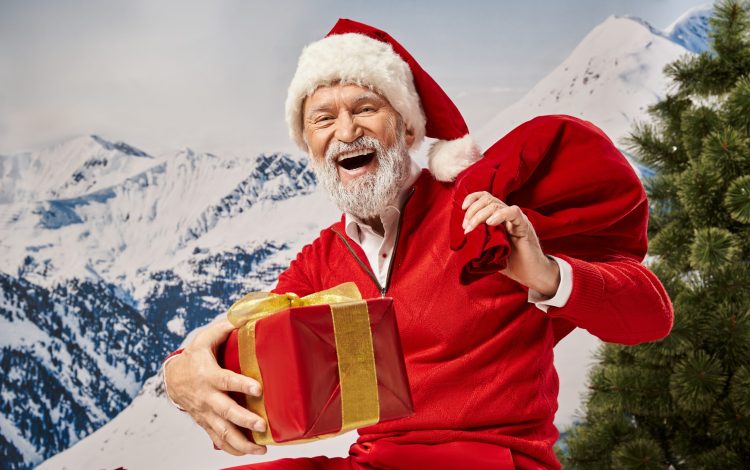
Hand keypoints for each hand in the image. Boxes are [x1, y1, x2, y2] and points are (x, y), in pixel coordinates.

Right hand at [164, 318, 267, 455]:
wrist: (173, 378)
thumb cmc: (195, 357)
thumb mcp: (206, 339)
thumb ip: (224, 329)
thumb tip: (244, 317)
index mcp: (208, 375)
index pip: (226, 381)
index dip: (242, 385)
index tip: (259, 389)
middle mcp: (207, 397)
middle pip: (225, 412)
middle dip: (244, 420)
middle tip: (262, 425)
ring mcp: (206, 413)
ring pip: (222, 432)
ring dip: (242, 442)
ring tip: (261, 448)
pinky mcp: (206, 423)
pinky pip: (218, 440)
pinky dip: (232, 449)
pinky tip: (249, 453)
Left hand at [462, 191, 559, 295]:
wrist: (530, 274)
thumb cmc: (510, 263)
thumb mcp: (488, 251)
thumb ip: (478, 242)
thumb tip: (461, 242)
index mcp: (498, 217)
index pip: (485, 197)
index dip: (472, 199)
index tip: (463, 210)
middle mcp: (507, 215)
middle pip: (488, 199)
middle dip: (472, 211)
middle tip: (466, 228)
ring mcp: (516, 219)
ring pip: (496, 205)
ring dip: (480, 215)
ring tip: (472, 229)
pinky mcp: (524, 226)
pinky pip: (513, 212)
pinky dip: (500, 214)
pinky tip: (490, 223)